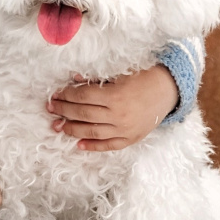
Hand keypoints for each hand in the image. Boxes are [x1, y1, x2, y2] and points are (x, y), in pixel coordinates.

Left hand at [48, 65, 178, 151]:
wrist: (168, 90)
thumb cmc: (143, 77)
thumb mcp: (119, 73)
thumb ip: (96, 79)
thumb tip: (73, 80)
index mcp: (114, 96)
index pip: (82, 97)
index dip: (66, 96)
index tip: (55, 94)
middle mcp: (118, 115)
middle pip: (83, 114)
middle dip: (64, 111)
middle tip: (51, 109)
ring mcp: (124, 130)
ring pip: (92, 132)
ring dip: (72, 129)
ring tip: (58, 126)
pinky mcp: (131, 139)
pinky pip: (108, 145)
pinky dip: (92, 146)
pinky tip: (79, 144)